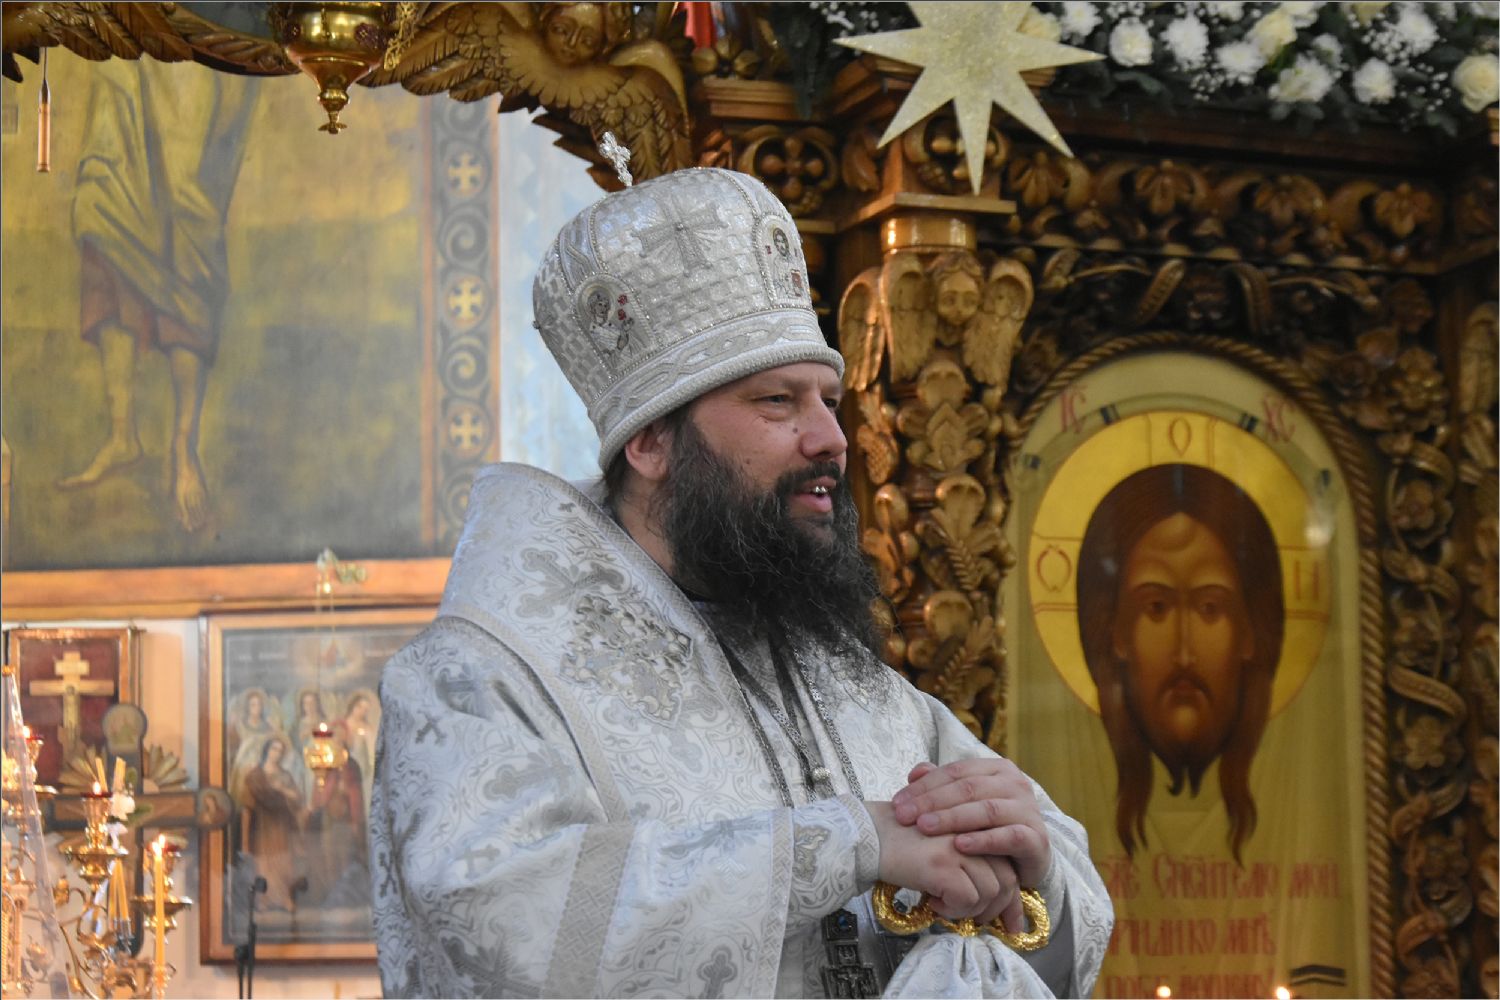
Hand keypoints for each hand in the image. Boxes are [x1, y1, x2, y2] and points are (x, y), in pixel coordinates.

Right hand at [863, 801, 1014, 920]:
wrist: (868, 835)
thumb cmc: (901, 842)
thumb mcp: (943, 846)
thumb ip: (969, 861)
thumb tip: (993, 898)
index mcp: (976, 827)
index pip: (1009, 865)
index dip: (1012, 898)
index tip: (1009, 922)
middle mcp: (973, 833)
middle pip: (1006, 881)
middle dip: (996, 909)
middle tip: (977, 920)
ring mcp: (959, 847)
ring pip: (990, 892)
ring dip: (970, 909)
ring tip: (945, 904)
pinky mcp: (943, 863)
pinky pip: (967, 899)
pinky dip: (952, 909)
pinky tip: (932, 901)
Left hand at [891, 758, 1051, 890]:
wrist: (1027, 859)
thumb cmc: (988, 828)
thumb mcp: (964, 805)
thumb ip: (941, 786)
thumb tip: (914, 772)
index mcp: (997, 769)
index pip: (956, 772)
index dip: (924, 786)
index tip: (897, 803)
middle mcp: (1016, 784)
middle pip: (969, 788)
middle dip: (932, 802)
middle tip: (905, 817)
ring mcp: (1029, 810)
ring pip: (987, 810)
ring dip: (953, 818)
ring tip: (925, 827)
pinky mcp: (1037, 839)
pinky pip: (1009, 837)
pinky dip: (984, 841)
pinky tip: (960, 845)